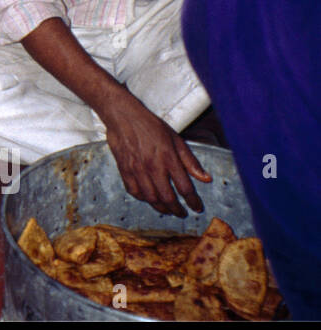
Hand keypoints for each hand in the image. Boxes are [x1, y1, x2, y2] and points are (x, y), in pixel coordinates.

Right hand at [100, 94, 210, 216]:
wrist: (123, 116)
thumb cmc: (150, 125)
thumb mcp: (175, 139)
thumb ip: (190, 161)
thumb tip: (206, 178)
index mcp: (168, 158)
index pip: (185, 188)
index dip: (193, 201)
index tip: (197, 208)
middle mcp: (152, 167)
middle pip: (167, 197)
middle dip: (177, 209)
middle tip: (182, 213)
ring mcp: (137, 170)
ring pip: (150, 198)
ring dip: (161, 207)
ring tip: (167, 209)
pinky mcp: (124, 170)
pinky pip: (134, 191)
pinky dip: (143, 199)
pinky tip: (149, 198)